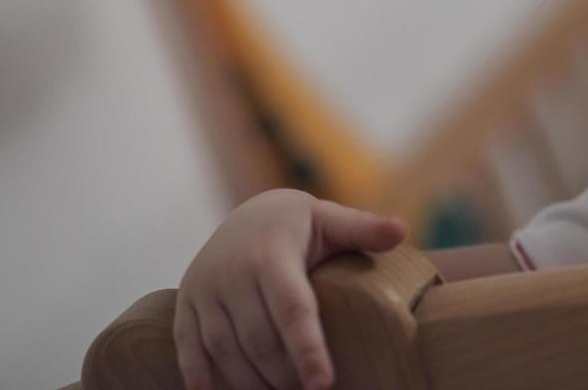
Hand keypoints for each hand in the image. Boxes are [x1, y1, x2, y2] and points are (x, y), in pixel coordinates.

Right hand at [174, 188, 405, 389]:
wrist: (250, 215)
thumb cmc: (301, 226)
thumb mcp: (331, 220)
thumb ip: (363, 229)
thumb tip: (401, 231)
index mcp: (272, 253)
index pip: (292, 310)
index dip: (308, 350)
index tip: (323, 384)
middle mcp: (233, 270)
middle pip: (258, 338)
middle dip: (283, 374)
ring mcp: (205, 287)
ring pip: (223, 347)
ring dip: (249, 381)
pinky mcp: (186, 301)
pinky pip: (187, 345)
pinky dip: (199, 374)